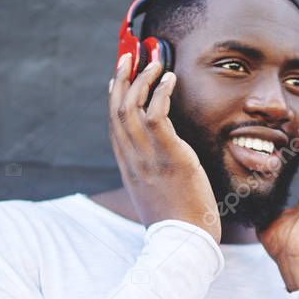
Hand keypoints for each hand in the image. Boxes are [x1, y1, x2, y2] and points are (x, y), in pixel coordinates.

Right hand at [108, 53, 221, 242]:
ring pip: (134, 107)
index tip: (117, 79)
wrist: (183, 242)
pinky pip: (158, 114)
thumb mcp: (157, 195)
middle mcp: (133, 159)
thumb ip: (153, 175)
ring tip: (154, 60)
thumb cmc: (177, 223)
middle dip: (122, 78)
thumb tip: (161, 162)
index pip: (115, 125)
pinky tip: (169, 79)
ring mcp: (148, 157)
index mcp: (128, 168)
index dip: (114, 98)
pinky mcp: (169, 156)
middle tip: (128, 55)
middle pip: (118, 109)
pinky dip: (161, 92)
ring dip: (143, 79)